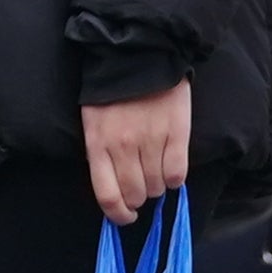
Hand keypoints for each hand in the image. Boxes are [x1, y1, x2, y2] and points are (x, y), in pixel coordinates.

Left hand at [81, 78, 191, 219]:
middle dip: (139, 198)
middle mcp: (124, 147)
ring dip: (157, 186)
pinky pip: (178, 174)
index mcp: (98, 145)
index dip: (118, 215)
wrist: (139, 56)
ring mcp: (151, 141)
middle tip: (141, 187)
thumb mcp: (93, 123)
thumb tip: (114, 190)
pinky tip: (170, 167)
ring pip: (157, 187)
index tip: (125, 217)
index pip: (107, 196)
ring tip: (155, 170)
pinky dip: (175, 178)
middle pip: (135, 195)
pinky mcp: (177, 134)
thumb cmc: (111, 92)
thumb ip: (100, 154)